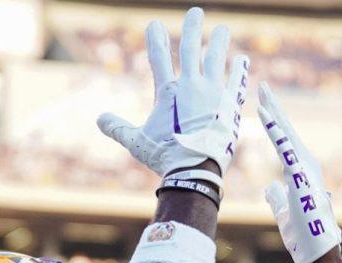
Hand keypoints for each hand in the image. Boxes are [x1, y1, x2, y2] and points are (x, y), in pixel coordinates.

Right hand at [98, 7, 248, 177]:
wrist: (194, 169)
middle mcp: (191, 86)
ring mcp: (212, 93)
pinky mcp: (229, 105)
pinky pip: (235, 82)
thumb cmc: (165, 157)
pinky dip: (239, 70)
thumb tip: (99, 119)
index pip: (159, 58)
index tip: (154, 24)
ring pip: (216, 59)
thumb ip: (117, 128)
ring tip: (221, 29)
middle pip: (191, 48)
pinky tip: (242, 59)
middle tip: (196, 11)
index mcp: (168, 92)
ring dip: (218, 42)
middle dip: (192, 28)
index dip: (155, 40)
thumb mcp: (136, 142)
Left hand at [257, 82, 341, 262]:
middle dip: (276, 109)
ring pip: (288, 136)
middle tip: (264, 86)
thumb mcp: (284, 213)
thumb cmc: (304, 236)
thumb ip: (277, 197)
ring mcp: (306, 172)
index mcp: (300, 173)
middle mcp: (306, 167)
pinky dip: (276, 132)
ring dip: (276, 114)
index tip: (264, 105)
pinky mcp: (302, 179)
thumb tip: (269, 187)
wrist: (317, 254)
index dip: (275, 123)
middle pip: (288, 132)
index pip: (285, 142)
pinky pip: (286, 150)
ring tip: (263, 94)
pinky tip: (267, 116)